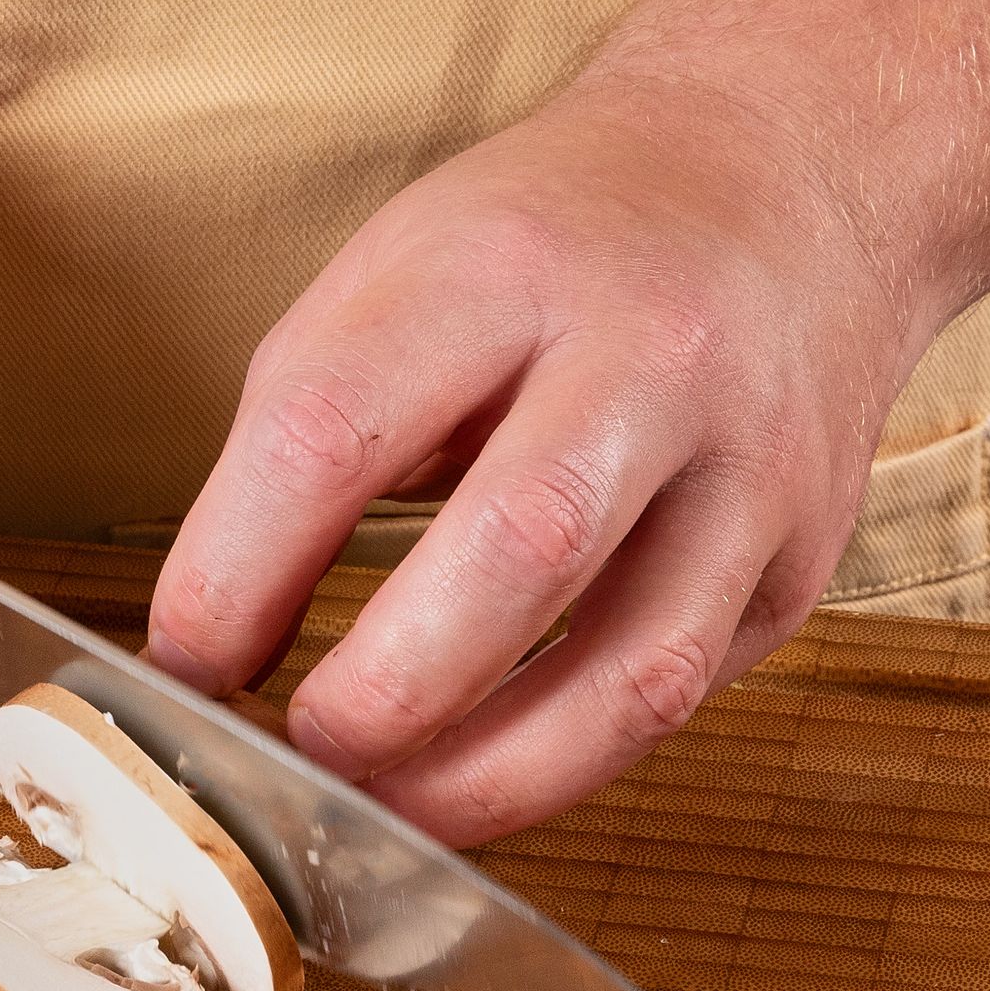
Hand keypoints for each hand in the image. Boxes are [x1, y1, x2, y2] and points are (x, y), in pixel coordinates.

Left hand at [143, 79, 918, 843]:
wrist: (785, 174)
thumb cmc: (554, 247)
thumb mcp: (400, 274)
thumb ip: (299, 443)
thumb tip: (216, 647)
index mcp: (501, 265)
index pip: (335, 428)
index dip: (235, 572)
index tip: (187, 662)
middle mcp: (650, 354)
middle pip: (519, 544)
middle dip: (389, 689)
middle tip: (304, 748)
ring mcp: (751, 465)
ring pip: (635, 667)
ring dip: (491, 778)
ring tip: (388, 815)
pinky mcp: (802, 559)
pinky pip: (681, 699)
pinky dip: (567, 764)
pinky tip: (488, 776)